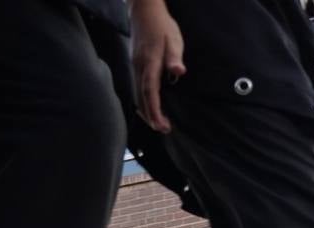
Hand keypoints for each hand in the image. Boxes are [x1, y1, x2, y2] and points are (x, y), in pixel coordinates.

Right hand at [130, 0, 185, 133]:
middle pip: (141, 97)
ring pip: (137, 93)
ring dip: (146, 110)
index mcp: (149, 62)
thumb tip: (179, 71)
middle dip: (151, 115)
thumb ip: (175, 56)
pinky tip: (148, 107)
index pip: (150, 91)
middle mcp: (139, 67)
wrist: (144, 10)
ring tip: (156, 123)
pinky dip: (142, 100)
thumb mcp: (173, 39)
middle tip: (162, 130)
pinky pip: (136, 87)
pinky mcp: (135, 64)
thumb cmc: (162, 25)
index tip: (161, 125)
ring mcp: (135, 66)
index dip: (155, 110)